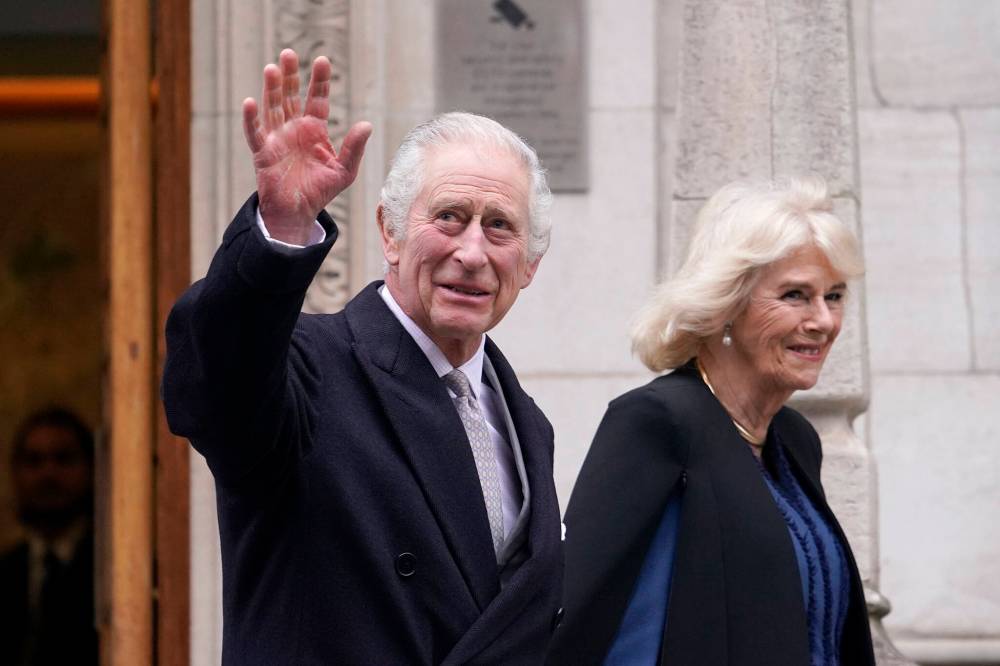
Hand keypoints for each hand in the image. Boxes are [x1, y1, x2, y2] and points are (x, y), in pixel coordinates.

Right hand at [243, 49, 371, 244]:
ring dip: (271, 89)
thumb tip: (367, 125)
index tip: (322, 60)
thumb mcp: (344, 171)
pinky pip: (255, 133)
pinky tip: (250, 102)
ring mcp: (277, 138)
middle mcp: (294, 128)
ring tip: (272, 68)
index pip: (317, 98)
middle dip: (290, 76)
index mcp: (314, 129)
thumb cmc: (320, 191)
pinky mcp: (263, 153)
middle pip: (290, 96)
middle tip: (289, 53)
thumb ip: (354, 148)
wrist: (299, 213)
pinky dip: (251, 119)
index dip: (319, 81)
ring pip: (272, 108)